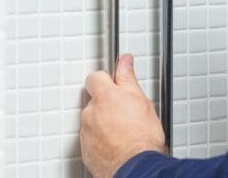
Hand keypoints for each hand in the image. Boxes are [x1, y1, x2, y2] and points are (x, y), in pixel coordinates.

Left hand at [80, 54, 166, 177]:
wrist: (135, 168)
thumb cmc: (141, 138)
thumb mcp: (141, 100)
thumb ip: (128, 78)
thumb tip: (125, 61)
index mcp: (105, 96)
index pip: (96, 77)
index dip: (106, 79)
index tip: (115, 81)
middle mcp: (91, 113)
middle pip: (94, 100)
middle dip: (106, 102)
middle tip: (125, 110)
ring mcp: (87, 133)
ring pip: (93, 120)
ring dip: (103, 121)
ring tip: (123, 129)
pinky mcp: (86, 150)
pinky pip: (91, 138)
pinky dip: (101, 138)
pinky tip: (117, 142)